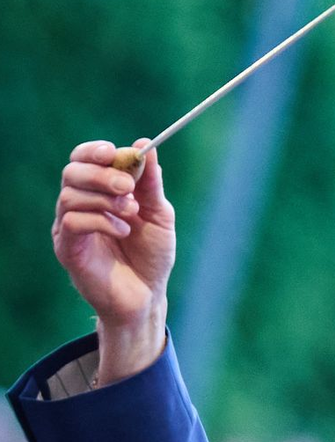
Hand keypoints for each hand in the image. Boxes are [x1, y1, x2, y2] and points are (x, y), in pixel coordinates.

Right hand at [52, 139, 175, 382]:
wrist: (148, 296)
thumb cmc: (152, 256)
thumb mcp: (159, 216)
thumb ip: (151, 184)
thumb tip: (144, 145)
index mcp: (99, 193)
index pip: (83, 160)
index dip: (94, 152)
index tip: (114, 152)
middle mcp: (80, 206)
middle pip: (72, 172)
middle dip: (102, 174)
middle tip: (128, 187)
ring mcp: (70, 227)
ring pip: (70, 195)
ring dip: (104, 199)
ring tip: (131, 213)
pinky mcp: (68, 248)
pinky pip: (73, 221)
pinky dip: (100, 220)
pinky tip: (123, 231)